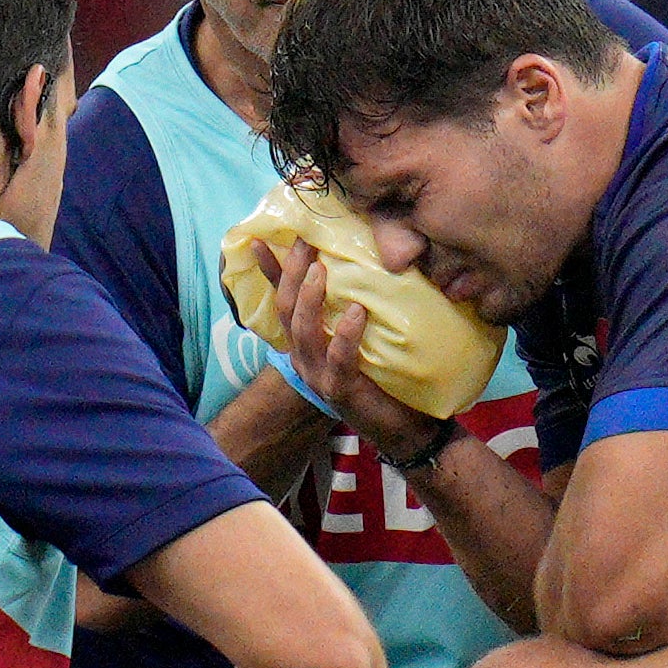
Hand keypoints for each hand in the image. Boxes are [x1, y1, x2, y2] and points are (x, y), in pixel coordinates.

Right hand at [255, 239, 445, 462]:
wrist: (406, 428)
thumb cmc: (387, 378)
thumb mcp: (364, 336)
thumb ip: (352, 307)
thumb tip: (359, 264)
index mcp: (305, 345)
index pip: (279, 302)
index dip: (269, 272)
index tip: (261, 239)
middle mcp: (303, 359)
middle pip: (285, 310)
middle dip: (292, 273)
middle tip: (307, 243)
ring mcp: (317, 377)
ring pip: (303, 331)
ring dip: (310, 297)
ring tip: (322, 269)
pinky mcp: (339, 392)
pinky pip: (338, 358)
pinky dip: (347, 334)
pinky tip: (358, 312)